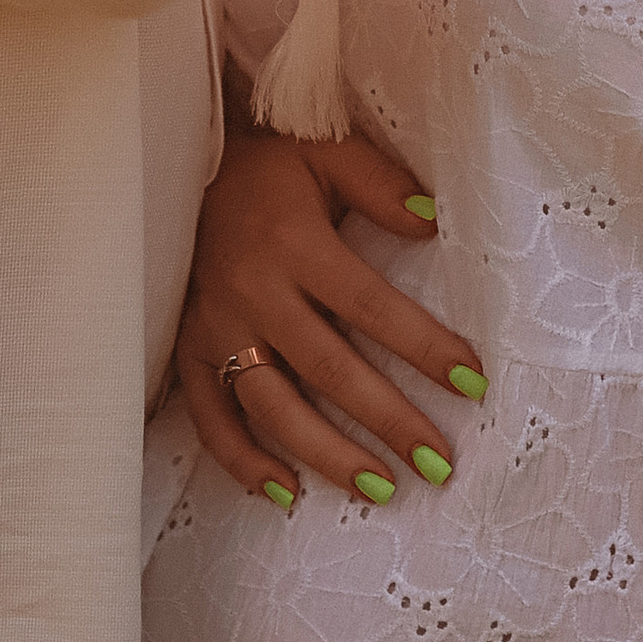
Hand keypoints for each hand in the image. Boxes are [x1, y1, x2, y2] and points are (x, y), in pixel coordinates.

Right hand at [177, 128, 486, 505]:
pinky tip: (285, 491)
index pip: (370, 306)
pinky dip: (242, 460)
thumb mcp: (326, 150)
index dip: (422, 347)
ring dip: (326, 455)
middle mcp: (253, 292)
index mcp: (294, 242)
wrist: (171, 164)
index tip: (471, 384)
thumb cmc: (267, 164)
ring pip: (272, 405)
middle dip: (388, 421)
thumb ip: (379, 184)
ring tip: (380, 490)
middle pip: (328, 370)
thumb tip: (432, 222)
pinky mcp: (188, 348)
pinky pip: (210, 416)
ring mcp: (216, 326)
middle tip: (438, 463)